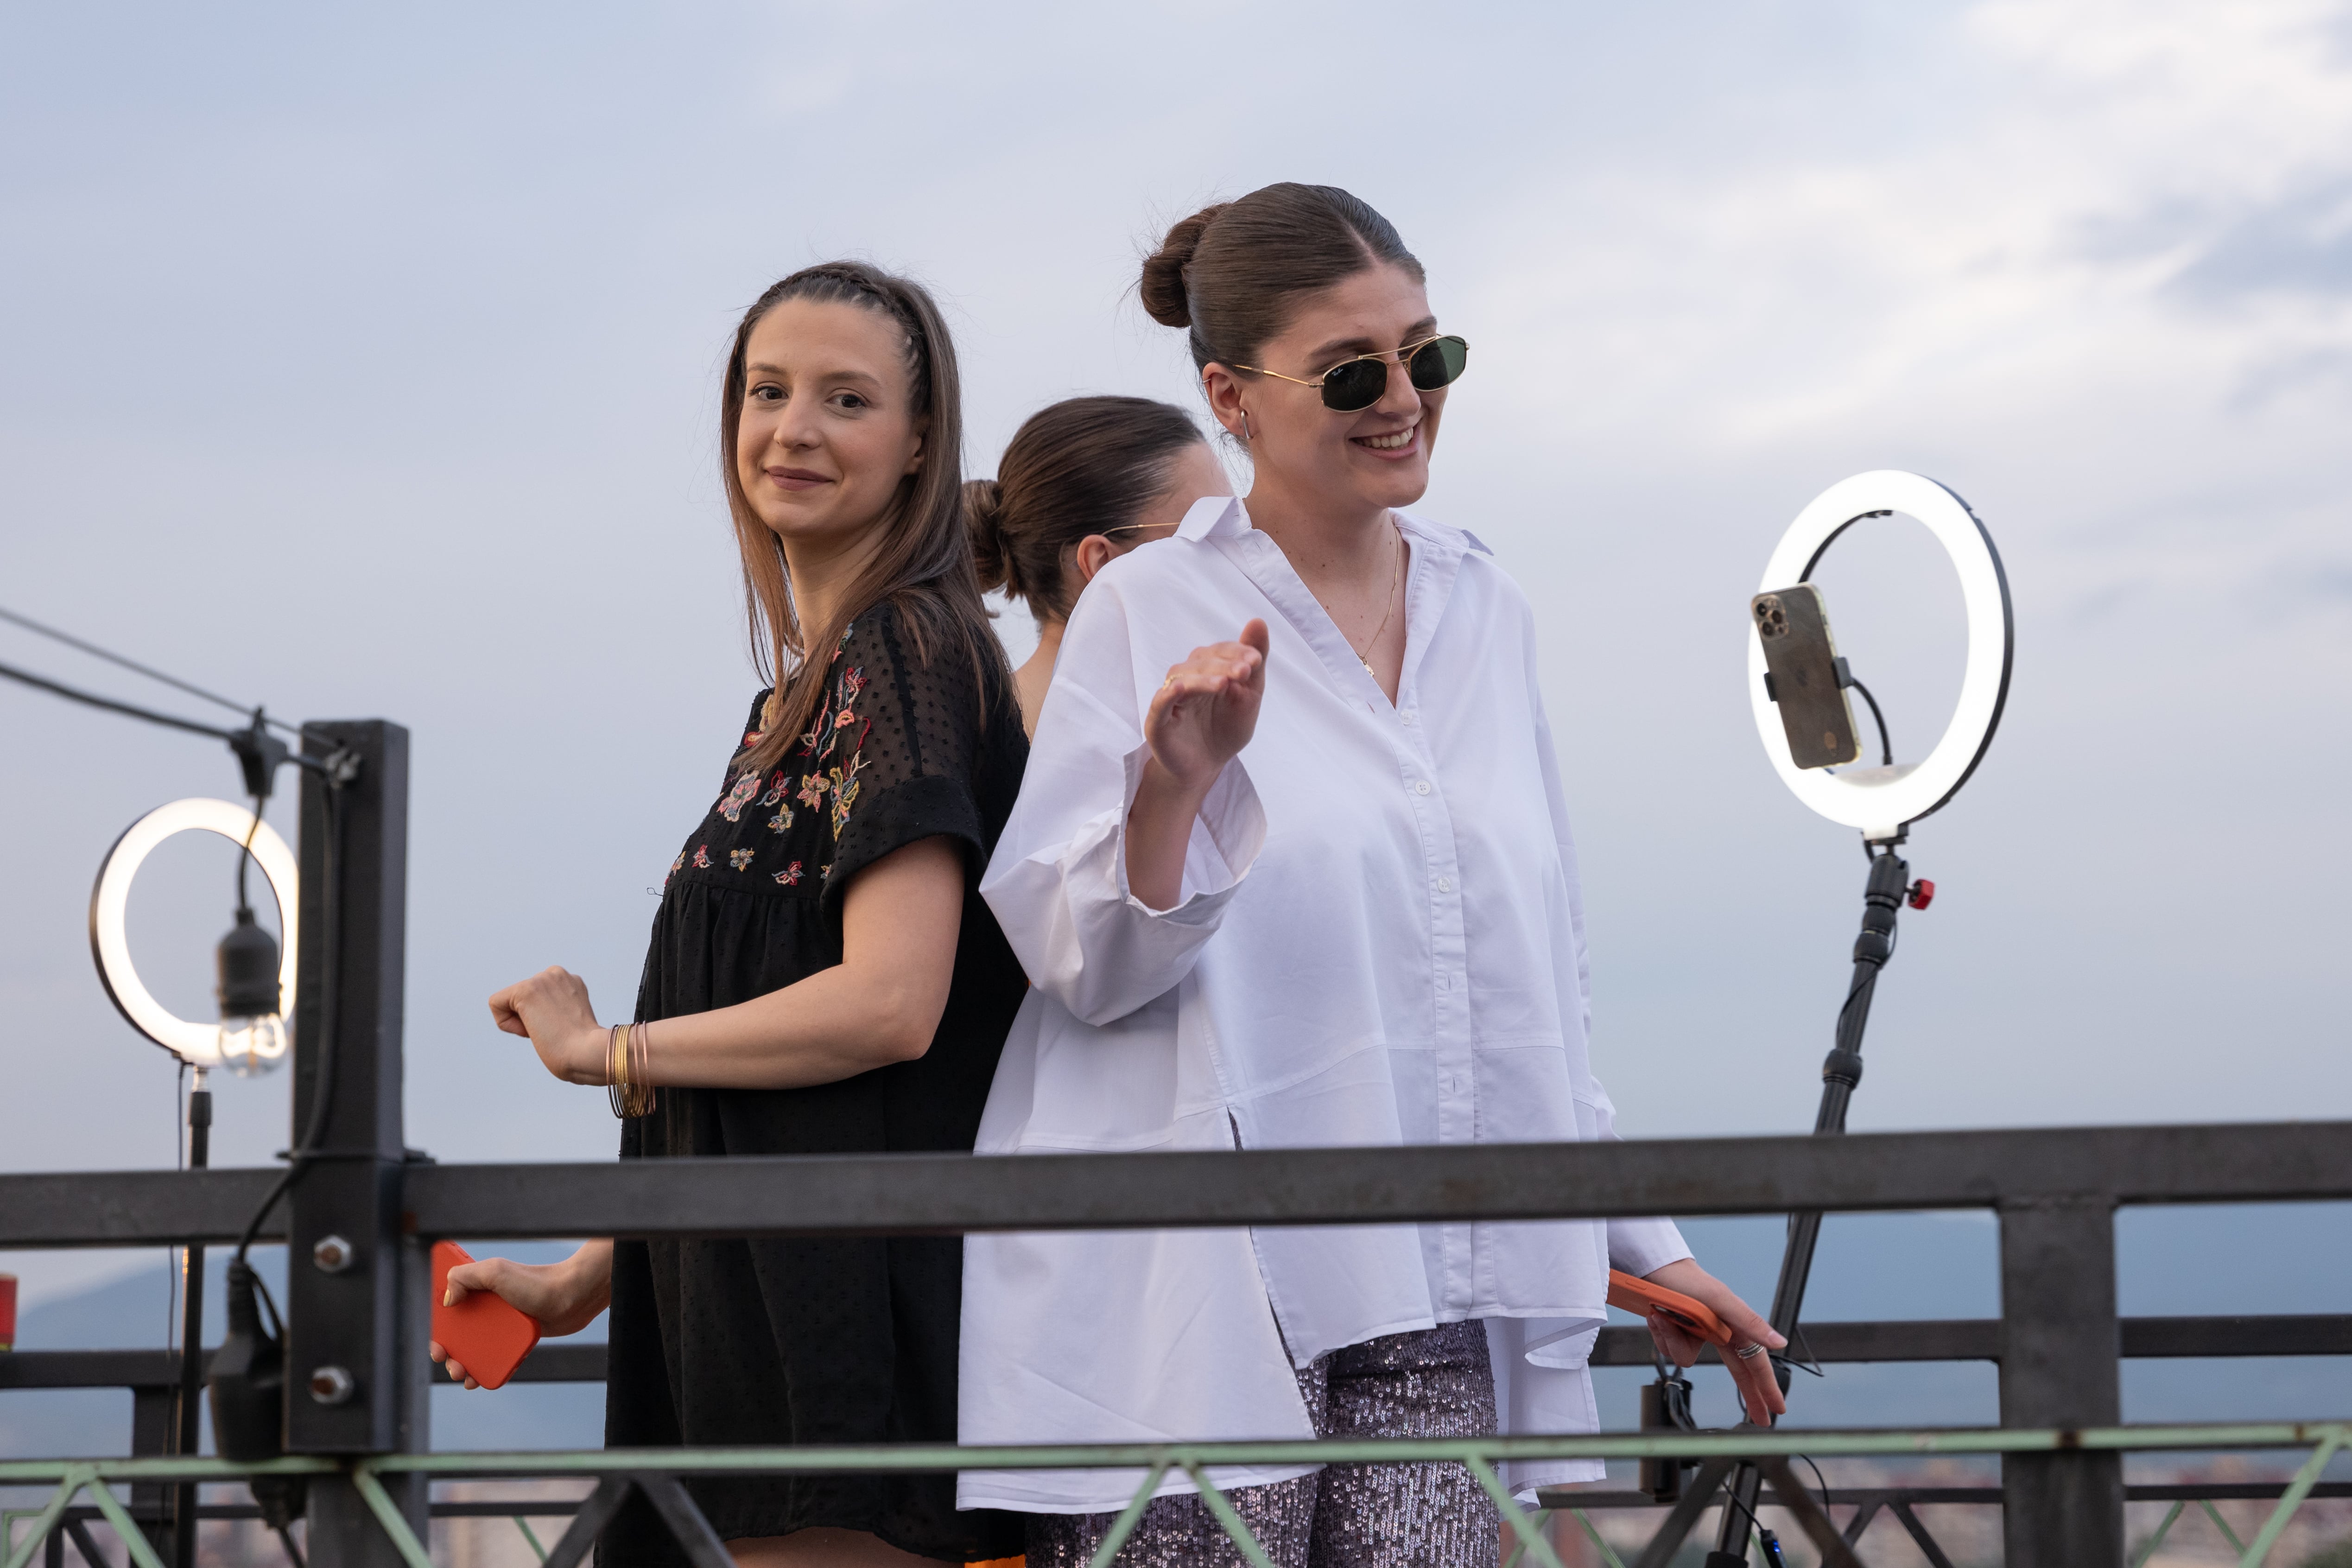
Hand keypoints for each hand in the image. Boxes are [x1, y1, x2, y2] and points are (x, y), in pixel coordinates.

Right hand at [428, 1242, 612, 1389]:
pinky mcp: (515, 1339)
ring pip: (475, 1349)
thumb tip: (447, 1301)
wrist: (573, 1296)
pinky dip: (486, 1368)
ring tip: (465, 1376)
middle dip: (449, 1354)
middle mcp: (487, 1308)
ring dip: (464, 1365)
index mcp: (477, 1290)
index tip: (437, 1347)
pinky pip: (496, 1356)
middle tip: (452, 1366)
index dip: (438, 1331)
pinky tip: (482, 1378)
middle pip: (459, 1335)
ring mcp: (501, 1325)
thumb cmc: (537, 1281)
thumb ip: (466, 1277)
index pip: (448, 1312)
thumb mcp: (496, 1272)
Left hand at [487, 966, 604, 1084]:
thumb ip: (557, 1010)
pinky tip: (530, 1030)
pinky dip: (506, 1023)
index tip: (561, 1029)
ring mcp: (542, 979)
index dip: (543, 1019)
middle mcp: (557, 974)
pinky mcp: (525, 990)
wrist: (587, 1053)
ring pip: (508, 1001)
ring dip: (521, 1022)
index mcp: (570, 982)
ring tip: (546, 1030)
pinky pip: (496, 1004)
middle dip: (532, 1018)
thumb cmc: (582, 1050)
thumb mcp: (570, 1020)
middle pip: (522, 998)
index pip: (537, 998)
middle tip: (554, 1032)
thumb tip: (538, 1016)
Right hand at [1143, 619, 1267, 791]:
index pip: (1219, 651)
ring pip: (1181, 678)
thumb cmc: (1224, 729)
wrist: (1205, 767)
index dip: (1236, 652)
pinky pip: (1160, 703)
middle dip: (1224, 664)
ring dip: (1203, 678)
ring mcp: (1169, 699)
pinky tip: (1181, 688)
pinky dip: (1168, 693)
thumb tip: (1258, 621)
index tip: (1256, 660)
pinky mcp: (1157, 721)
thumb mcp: (1248, 696)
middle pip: (1200, 662)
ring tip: (1224, 684)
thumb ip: (1253, 661)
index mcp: (1206, 670)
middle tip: (1245, 671)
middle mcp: (1186, 678)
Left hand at [1641, 1258, 1787, 1426]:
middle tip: (1760, 1420)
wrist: (1654, 1270)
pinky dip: (1661, 1334)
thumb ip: (1750, 1323)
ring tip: (1666, 1317)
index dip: (1768, 1386)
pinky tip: (1657, 1317)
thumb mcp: (1720, 1301)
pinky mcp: (1675, 1333)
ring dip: (1674, 1340)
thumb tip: (1780, 1343)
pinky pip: (1668, 1350)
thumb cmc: (1689, 1281)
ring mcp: (1696, 1334)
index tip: (1778, 1408)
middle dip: (1748, 1395)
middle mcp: (1717, 1332)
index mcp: (1735, 1326)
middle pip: (1738, 1372)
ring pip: (1686, 1358)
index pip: (1756, 1362)